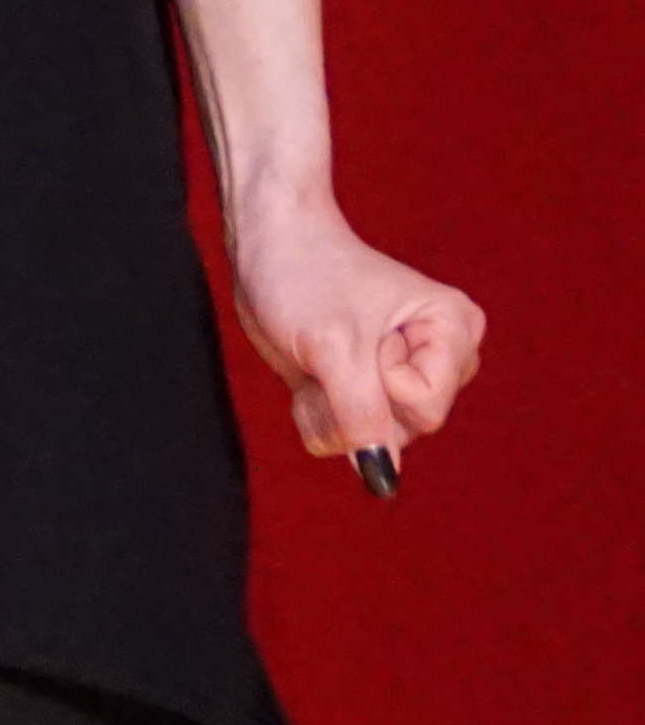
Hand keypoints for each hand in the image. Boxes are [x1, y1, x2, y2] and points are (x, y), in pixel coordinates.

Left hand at [227, 189, 484, 473]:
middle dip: (350, 399)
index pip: (425, 410)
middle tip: (330, 347)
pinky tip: (312, 369)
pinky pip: (347, 435)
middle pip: (405, 429)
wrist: (268, 245)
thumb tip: (383, 480)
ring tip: (319, 354)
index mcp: (456, 332)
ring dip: (328, 407)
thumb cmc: (305, 278)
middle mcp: (443, 359)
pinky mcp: (368, 390)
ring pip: (373, 439)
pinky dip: (317, 409)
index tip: (360, 334)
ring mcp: (406, 377)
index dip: (378, 383)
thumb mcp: (332, 348)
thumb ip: (362, 416)